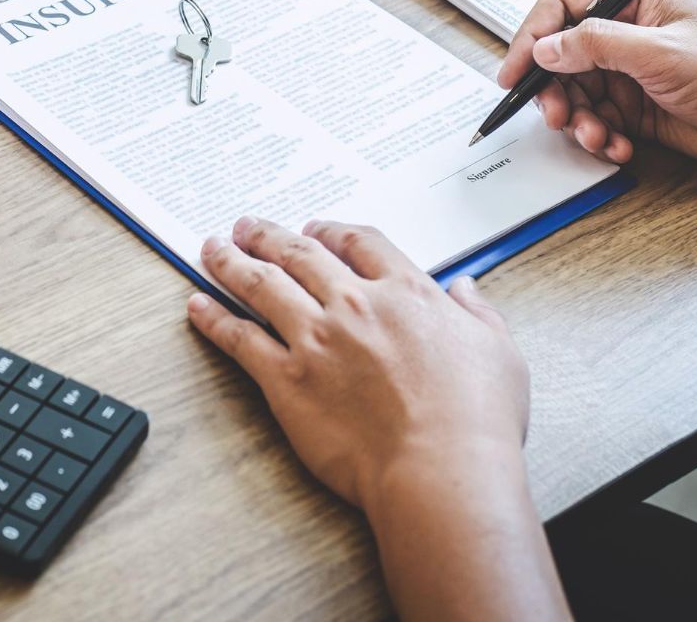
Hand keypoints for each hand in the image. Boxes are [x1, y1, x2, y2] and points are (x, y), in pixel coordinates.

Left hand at [187, 216, 528, 507]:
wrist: (439, 470)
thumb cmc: (475, 420)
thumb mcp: (498, 352)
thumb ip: (477, 313)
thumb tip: (465, 288)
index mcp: (405, 292)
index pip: (360, 243)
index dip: (333, 231)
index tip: (318, 228)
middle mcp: (354, 305)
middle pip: (301, 254)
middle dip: (270, 235)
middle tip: (249, 226)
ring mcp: (315, 339)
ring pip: (262, 284)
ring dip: (232, 262)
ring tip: (212, 248)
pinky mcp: (286, 380)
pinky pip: (240, 339)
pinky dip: (215, 318)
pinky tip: (198, 306)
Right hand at [499, 0, 696, 166]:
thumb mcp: (663, 53)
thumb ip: (598, 44)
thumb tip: (545, 47)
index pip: (561, 5)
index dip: (530, 37)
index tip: (512, 72)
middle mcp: (627, 27)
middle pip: (560, 53)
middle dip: (553, 89)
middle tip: (557, 115)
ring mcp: (629, 67)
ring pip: (574, 90)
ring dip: (577, 118)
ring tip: (596, 136)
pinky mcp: (634, 102)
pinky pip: (595, 117)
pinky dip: (597, 135)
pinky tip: (616, 147)